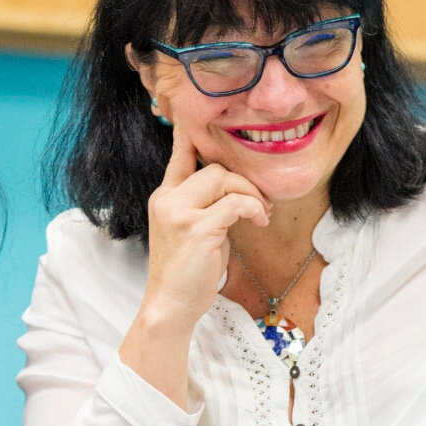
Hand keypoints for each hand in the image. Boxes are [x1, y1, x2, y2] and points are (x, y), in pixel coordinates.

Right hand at [141, 125, 269, 335]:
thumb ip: (204, 206)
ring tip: (262, 213)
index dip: (192, 135)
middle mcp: (167, 198)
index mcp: (164, 197)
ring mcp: (179, 212)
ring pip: (224, 179)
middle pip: (214, 167)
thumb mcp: (191, 230)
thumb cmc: (185, 272)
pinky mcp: (196, 228)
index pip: (180, 155)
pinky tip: (259, 221)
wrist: (169, 305)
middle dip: (245, 181)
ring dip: (251, 194)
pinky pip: (235, 203)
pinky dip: (253, 208)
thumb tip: (235, 192)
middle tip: (262, 202)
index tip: (200, 120)